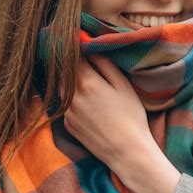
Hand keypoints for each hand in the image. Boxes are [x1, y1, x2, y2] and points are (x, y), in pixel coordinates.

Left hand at [61, 54, 181, 192]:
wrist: (127, 152)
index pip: (73, 57)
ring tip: (81, 77)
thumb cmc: (131, 117)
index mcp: (87, 82)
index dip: (75, 47)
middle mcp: (71, 96)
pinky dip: (70, 98)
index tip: (77, 40)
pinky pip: (65, 104)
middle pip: (63, 71)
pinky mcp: (67, 125)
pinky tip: (84, 100)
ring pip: (61, 88)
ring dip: (68, 80)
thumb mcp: (123, 86)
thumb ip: (105, 65)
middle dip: (69, 62)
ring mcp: (67, 112)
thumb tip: (92, 49)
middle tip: (76, 55)